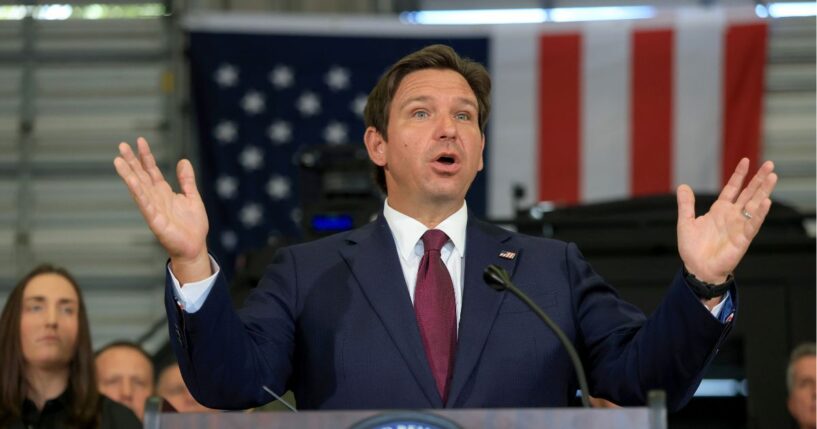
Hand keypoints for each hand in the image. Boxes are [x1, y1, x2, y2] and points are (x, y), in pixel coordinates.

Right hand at [113, 137, 211, 282]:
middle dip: (132, 161)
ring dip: (128, 174)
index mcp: (163, 192)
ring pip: (138, 188)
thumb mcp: (192, 197)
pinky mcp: (154, 220)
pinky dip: (138, 192)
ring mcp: (153, 208)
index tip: (140, 140)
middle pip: (141, 175)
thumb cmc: (193, 225)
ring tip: (118, 160)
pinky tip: (131, 181)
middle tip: (122, 145)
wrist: (194, 247)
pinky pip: (144, 204)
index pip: (151, 170)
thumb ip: (187, 180)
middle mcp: (155, 198)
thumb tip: (183, 160)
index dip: (145, 156)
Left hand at [676, 158, 777, 283]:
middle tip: (770, 164)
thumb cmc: (693, 248)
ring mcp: (739, 226)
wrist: (697, 269)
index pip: (732, 189)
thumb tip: (682, 186)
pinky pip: (753, 224)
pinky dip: (759, 214)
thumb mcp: (686, 222)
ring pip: (755, 205)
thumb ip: (686, 204)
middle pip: (748, 193)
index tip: (745, 161)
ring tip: (773, 177)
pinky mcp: (743, 239)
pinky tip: (766, 202)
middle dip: (758, 179)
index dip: (739, 175)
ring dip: (764, 191)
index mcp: (720, 210)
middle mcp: (732, 216)